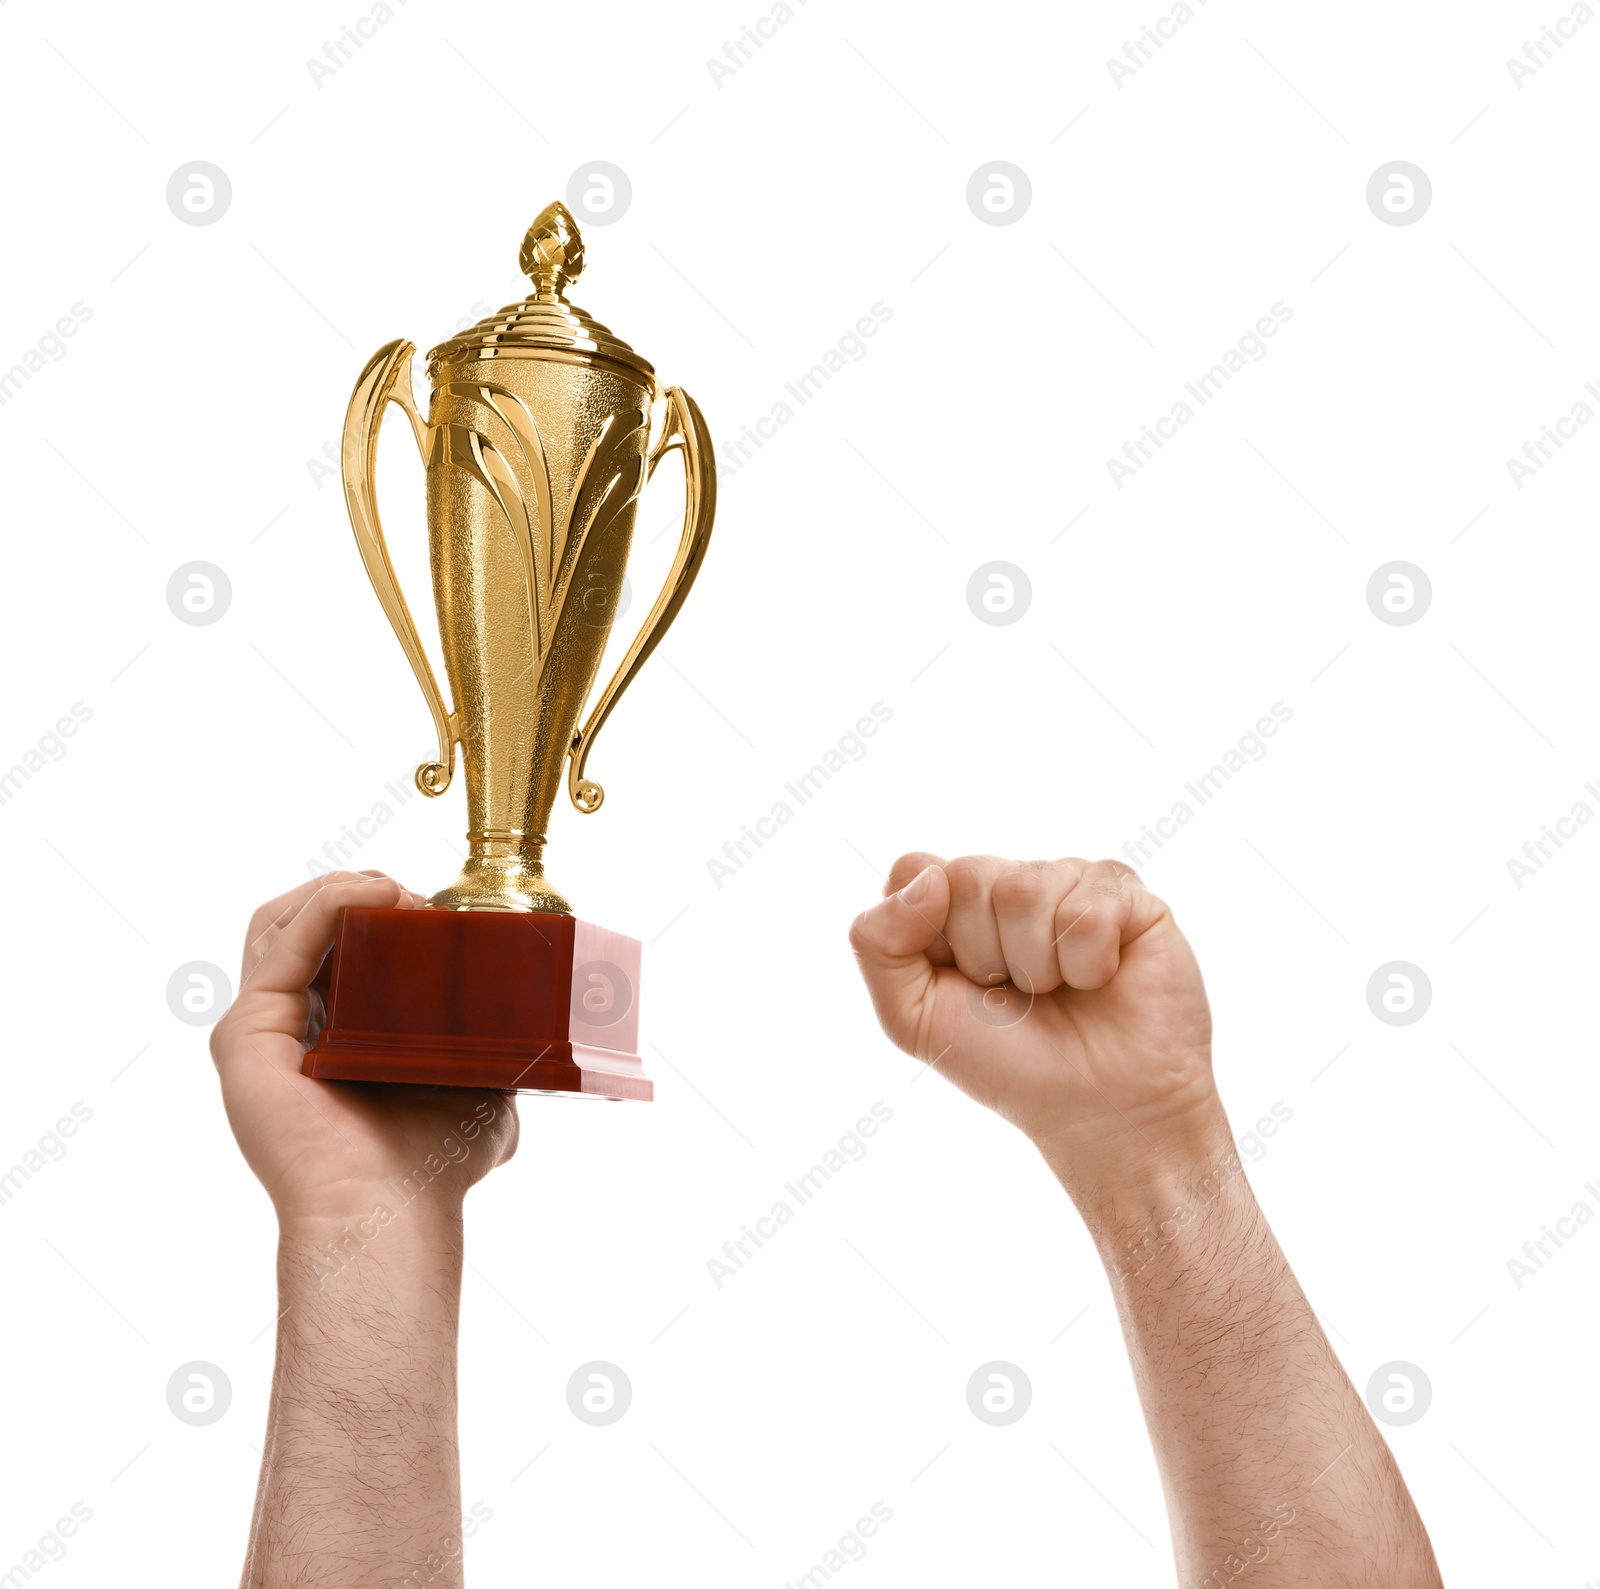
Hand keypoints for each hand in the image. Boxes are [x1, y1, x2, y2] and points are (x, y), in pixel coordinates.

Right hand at [210, 872, 518, 1223]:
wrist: (394, 1211)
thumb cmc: (432, 1166)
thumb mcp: (479, 1090)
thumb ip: (493, 1054)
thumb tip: (542, 1028)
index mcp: (329, 1039)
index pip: (335, 947)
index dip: (377, 911)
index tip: (432, 906)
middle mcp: (287, 1032)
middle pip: (299, 925)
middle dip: (354, 890)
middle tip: (412, 894)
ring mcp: (260, 1031)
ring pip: (279, 923)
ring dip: (340, 888)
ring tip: (394, 890)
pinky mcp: (246, 1033)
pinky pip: (282, 944)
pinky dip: (325, 904)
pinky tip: (371, 892)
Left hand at [849, 853, 1221, 1195]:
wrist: (1098, 1111)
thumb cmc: (1008, 1063)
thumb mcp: (911, 1017)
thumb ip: (878, 943)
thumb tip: (928, 877)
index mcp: (954, 902)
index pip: (914, 868)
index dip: (927, 927)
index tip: (958, 979)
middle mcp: (1011, 882)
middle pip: (967, 875)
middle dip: (983, 953)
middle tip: (1017, 993)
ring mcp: (1071, 882)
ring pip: (1026, 889)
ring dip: (1037, 965)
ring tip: (1060, 991)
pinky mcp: (1127, 896)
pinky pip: (1087, 910)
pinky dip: (1088, 966)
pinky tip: (1101, 981)